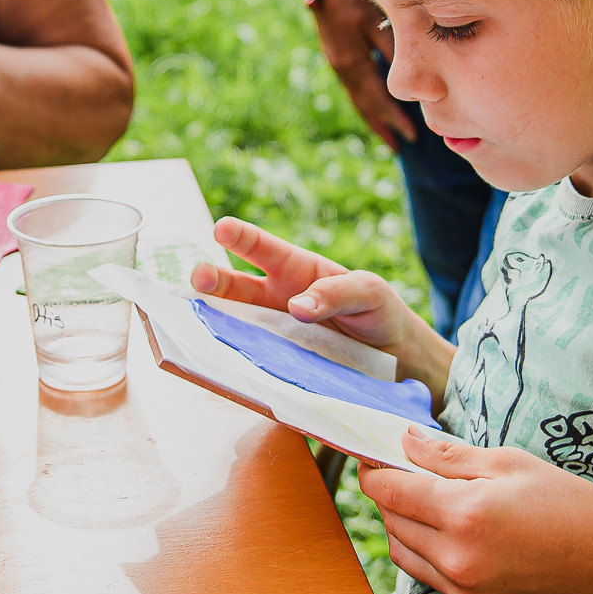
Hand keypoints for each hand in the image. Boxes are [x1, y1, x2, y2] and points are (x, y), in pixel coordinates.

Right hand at [192, 215, 429, 357]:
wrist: (395, 358)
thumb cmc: (378, 311)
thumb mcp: (369, 292)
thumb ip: (336, 293)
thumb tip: (296, 306)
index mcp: (297, 270)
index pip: (264, 249)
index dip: (242, 238)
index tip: (222, 228)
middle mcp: (277, 299)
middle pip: (237, 287)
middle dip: (214, 280)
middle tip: (199, 278)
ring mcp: (276, 334)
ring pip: (237, 325)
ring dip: (217, 322)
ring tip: (197, 320)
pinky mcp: (280, 365)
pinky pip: (254, 361)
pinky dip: (237, 361)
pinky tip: (225, 362)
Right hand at [304, 0, 417, 148]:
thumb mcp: (374, 21)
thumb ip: (392, 47)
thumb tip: (414, 75)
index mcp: (353, 62)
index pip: (378, 98)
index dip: (394, 117)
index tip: (411, 135)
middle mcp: (343, 68)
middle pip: (364, 105)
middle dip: (382, 126)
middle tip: (398, 147)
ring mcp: (336, 64)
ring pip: (356, 99)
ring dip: (372, 117)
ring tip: (385, 134)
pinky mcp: (335, 57)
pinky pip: (352, 87)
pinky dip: (364, 101)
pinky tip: (372, 105)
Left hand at [358, 425, 592, 593]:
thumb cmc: (562, 500)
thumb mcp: (505, 462)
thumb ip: (446, 456)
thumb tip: (403, 441)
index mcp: (463, 514)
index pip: (389, 491)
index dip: (372, 469)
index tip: (371, 454)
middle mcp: (455, 555)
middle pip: (390, 518)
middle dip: (388, 491)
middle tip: (402, 468)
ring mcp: (460, 584)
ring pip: (400, 548)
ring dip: (399, 520)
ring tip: (424, 497)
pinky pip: (421, 571)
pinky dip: (417, 547)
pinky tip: (439, 527)